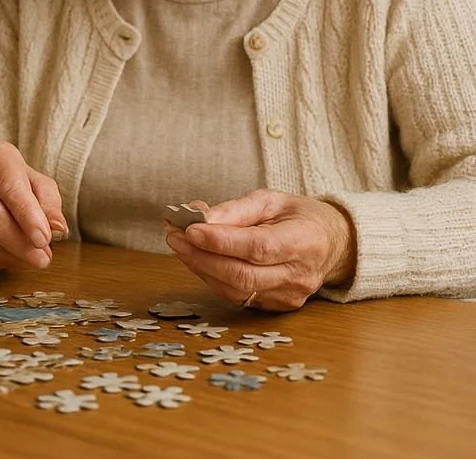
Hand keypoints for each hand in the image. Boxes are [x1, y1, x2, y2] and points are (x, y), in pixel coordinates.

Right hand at [0, 140, 67, 270]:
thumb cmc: (15, 183)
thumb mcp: (39, 185)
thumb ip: (50, 205)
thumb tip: (57, 229)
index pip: (7, 185)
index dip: (26, 215)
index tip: (44, 239)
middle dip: (18, 242)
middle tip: (42, 258)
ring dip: (7, 256)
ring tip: (30, 260)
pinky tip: (7, 259)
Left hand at [164, 189, 356, 310]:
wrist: (330, 244)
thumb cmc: (297, 216)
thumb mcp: (270, 200)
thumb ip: (235, 209)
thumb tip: (199, 217)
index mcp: (303, 242)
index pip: (258, 247)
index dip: (221, 241)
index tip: (190, 229)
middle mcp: (299, 275)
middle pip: (243, 275)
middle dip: (202, 256)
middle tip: (174, 236)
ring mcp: (289, 295)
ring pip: (236, 290)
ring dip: (201, 267)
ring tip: (180, 245)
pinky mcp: (277, 306)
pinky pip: (238, 296)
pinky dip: (213, 278)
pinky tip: (198, 260)